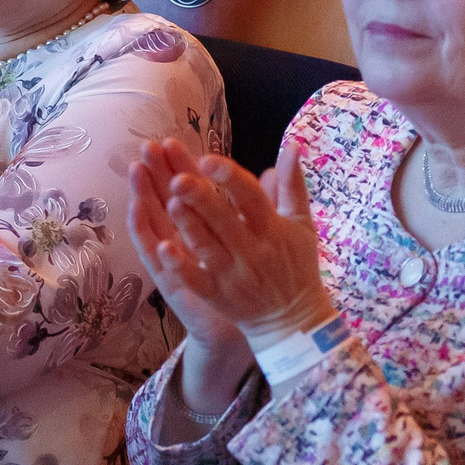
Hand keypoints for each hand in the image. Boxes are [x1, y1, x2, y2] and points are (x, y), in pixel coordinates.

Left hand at [128, 131, 335, 348]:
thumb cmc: (296, 264)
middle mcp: (252, 250)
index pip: (251, 197)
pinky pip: (197, 280)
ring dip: (189, 225)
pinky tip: (163, 248)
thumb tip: (292, 144)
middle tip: (178, 177)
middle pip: (224, 220)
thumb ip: (292, 184)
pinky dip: (181, 265)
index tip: (207, 159)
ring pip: (208, 247)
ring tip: (169, 202)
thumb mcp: (301, 223)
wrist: (293, 319)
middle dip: (201, 198)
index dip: (230, 178)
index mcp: (272, 228)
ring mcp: (233, 274)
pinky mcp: (217, 296)